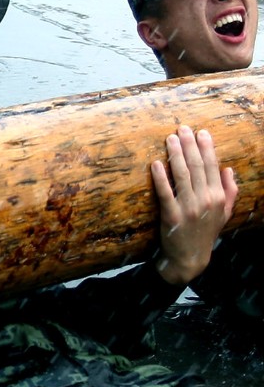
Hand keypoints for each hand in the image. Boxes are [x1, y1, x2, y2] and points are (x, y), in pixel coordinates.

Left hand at [153, 124, 237, 286]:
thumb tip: (228, 169)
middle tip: (182, 128)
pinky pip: (165, 192)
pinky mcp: (171, 215)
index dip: (207, 147)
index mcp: (218, 196)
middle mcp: (205, 199)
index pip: (213, 166)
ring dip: (176, 155)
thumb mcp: (224, 213)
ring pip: (182, 175)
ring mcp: (188, 207)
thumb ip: (230, 191)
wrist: (190, 258)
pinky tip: (156, 164)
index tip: (201, 132)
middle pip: (198, 166)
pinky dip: (161, 177)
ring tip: (169, 139)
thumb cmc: (205, 233)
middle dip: (189, 145)